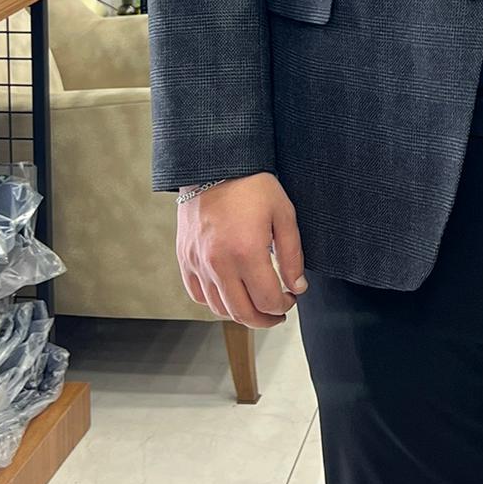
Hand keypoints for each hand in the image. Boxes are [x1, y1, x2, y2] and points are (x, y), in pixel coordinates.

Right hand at [177, 171, 308, 327]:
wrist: (214, 164)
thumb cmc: (252, 185)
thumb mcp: (283, 214)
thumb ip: (293, 255)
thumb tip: (297, 288)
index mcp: (246, 252)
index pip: (267, 300)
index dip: (284, 306)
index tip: (292, 298)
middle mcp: (218, 263)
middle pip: (242, 313)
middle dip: (265, 320)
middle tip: (278, 314)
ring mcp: (198, 262)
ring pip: (219, 308)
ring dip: (240, 313)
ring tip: (256, 305)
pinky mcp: (185, 258)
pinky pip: (198, 294)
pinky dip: (215, 302)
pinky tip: (230, 293)